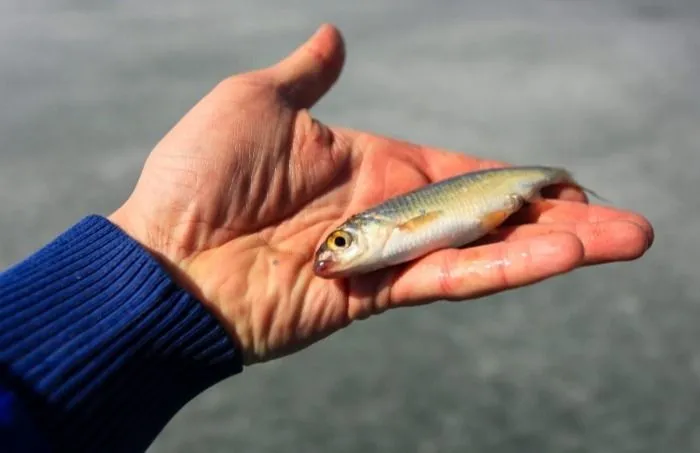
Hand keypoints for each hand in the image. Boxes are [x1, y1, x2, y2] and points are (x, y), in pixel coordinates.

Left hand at [109, 24, 652, 364]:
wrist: (163, 258)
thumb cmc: (197, 176)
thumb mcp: (254, 104)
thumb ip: (308, 77)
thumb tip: (333, 35)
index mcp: (370, 166)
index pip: (462, 172)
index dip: (516, 179)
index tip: (568, 181)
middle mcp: (387, 214)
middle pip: (488, 217)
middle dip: (557, 219)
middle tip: (626, 227)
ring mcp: (382, 258)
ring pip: (483, 251)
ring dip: (552, 246)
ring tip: (622, 241)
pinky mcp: (371, 296)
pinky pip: (448, 279)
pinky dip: (503, 269)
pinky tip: (558, 256)